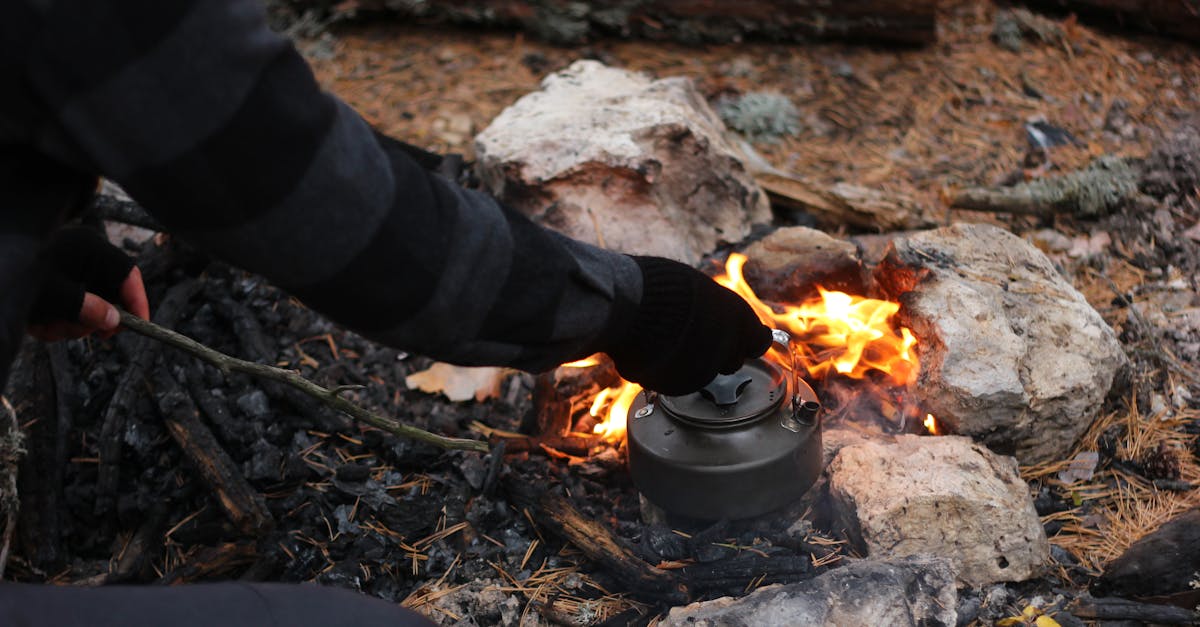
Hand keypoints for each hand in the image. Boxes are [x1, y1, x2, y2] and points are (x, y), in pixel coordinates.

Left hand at [27, 226, 148, 340]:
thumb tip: (114, 321)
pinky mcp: (52, 282)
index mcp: (89, 249)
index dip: (137, 300)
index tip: (139, 325)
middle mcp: (81, 256)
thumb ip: (91, 310)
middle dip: (93, 319)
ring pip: (87, 304)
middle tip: (85, 335)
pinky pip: (68, 306)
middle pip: (107, 293)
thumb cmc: (17, 278)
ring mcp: (66, 269)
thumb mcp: (58, 298)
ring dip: (71, 324)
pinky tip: (39, 325)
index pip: (128, 274)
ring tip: (47, 328)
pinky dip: (57, 320)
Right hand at [601, 256, 772, 395]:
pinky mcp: (677, 387)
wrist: (633, 307)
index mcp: (739, 321)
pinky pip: (677, 381)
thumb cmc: (664, 288)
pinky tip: (656, 354)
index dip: (749, 341)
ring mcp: (703, 372)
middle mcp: (727, 349)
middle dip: (719, 354)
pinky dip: (669, 372)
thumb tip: (715, 315)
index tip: (743, 339)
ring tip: (670, 344)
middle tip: (697, 339)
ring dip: (693, 364)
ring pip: (704, 374)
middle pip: (732, 362)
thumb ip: (717, 310)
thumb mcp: (702, 290)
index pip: (760, 342)